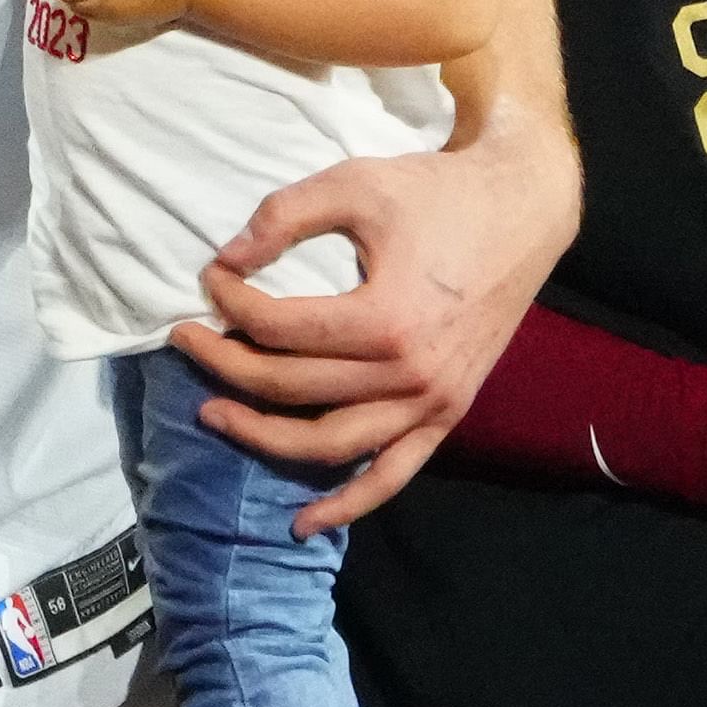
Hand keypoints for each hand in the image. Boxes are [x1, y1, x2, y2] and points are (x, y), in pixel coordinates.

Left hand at [166, 122, 578, 532]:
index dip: (229, 303)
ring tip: (213, 413)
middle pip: (291, 387)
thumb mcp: (354, 184)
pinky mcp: (447, 415)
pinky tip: (302, 521)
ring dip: (263, 438)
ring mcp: (432, 403)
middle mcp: (410, 374)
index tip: (209, 278)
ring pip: (331, 445)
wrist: (521, 212)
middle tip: (186, 341)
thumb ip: (283, 217)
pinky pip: (392, 475)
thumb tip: (225, 260)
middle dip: (226, 365)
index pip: (278, 329)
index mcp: (386, 318)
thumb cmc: (436, 193)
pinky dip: (348, 503)